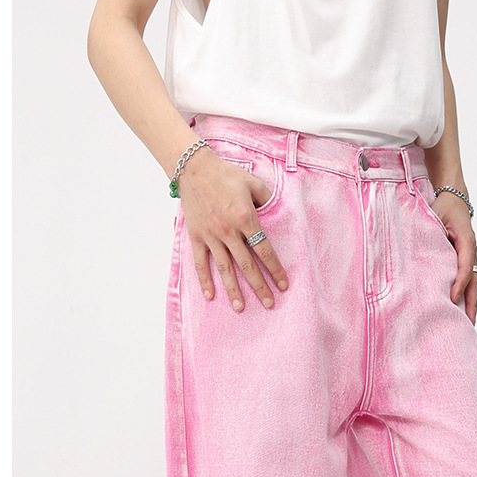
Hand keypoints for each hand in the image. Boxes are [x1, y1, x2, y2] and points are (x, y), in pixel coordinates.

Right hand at [176, 145, 288, 311]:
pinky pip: (200, 262)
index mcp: (245, 218)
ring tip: (241, 307)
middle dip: (259, 286)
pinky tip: (211, 296)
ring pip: (224, 269)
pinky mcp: (196, 236)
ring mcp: (211, 236)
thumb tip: (278, 214)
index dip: (275, 269)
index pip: (264, 250)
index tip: (283, 284)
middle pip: (247, 265)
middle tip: (269, 303)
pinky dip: (205, 280)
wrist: (193, 168)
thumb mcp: (253, 183)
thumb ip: (267, 200)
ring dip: (233, 290)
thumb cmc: (226, 174)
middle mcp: (228, 231)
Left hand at [431, 192, 476, 325]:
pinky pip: (469, 280)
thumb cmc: (444, 205)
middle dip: (472, 302)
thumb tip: (410, 243)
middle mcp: (471, 250)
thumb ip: (426, 227)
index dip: (459, 282)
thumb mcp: (434, 213)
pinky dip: (467, 295)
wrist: (455, 196)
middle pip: (474, 280)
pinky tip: (462, 310)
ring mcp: (470, 256)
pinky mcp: (466, 260)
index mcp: (466, 239)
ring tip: (468, 324)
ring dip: (472, 303)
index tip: (453, 298)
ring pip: (474, 283)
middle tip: (468, 322)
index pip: (464, 265)